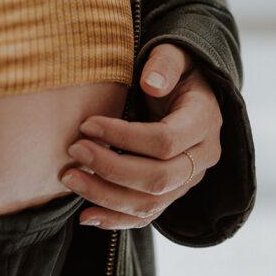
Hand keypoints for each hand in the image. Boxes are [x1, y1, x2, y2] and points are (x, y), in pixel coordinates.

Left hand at [60, 43, 222, 229]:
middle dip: (111, 169)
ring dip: (106, 196)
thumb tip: (150, 84)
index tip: (87, 124)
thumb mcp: (176, 55)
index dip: (123, 136)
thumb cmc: (176, 71)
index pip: (165, 141)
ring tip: (70, 178)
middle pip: (158, 179)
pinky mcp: (173, 194)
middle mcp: (203, 157)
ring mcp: (189, 180)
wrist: (190, 92)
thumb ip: (164, 64)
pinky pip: (147, 216)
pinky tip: (86, 216)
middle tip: (74, 150)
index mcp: (205, 121)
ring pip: (151, 203)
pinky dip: (116, 220)